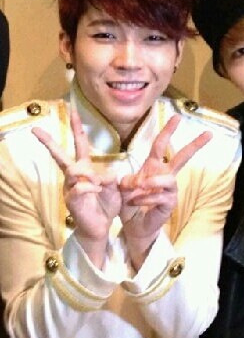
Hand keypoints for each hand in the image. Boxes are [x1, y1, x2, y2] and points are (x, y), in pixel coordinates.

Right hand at [32, 110, 120, 265]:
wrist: (101, 227)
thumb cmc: (106, 205)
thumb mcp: (115, 187)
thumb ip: (111, 177)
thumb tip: (106, 174)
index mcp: (84, 168)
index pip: (79, 143)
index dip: (76, 127)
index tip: (71, 109)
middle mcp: (74, 176)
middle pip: (59, 155)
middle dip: (48, 142)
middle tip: (35, 130)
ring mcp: (70, 187)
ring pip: (73, 170)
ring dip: (89, 175)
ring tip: (101, 184)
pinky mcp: (71, 200)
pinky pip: (79, 187)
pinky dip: (91, 187)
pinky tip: (98, 192)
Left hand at [119, 115, 211, 268]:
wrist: (133, 225)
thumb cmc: (129, 203)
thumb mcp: (122, 187)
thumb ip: (126, 179)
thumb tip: (133, 180)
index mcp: (153, 166)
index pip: (161, 145)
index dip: (168, 131)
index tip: (177, 117)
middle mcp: (164, 175)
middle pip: (183, 157)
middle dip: (195, 144)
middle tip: (209, 133)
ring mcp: (169, 189)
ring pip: (168, 179)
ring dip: (151, 183)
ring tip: (136, 189)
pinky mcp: (170, 203)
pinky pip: (160, 196)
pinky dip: (145, 198)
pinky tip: (135, 201)